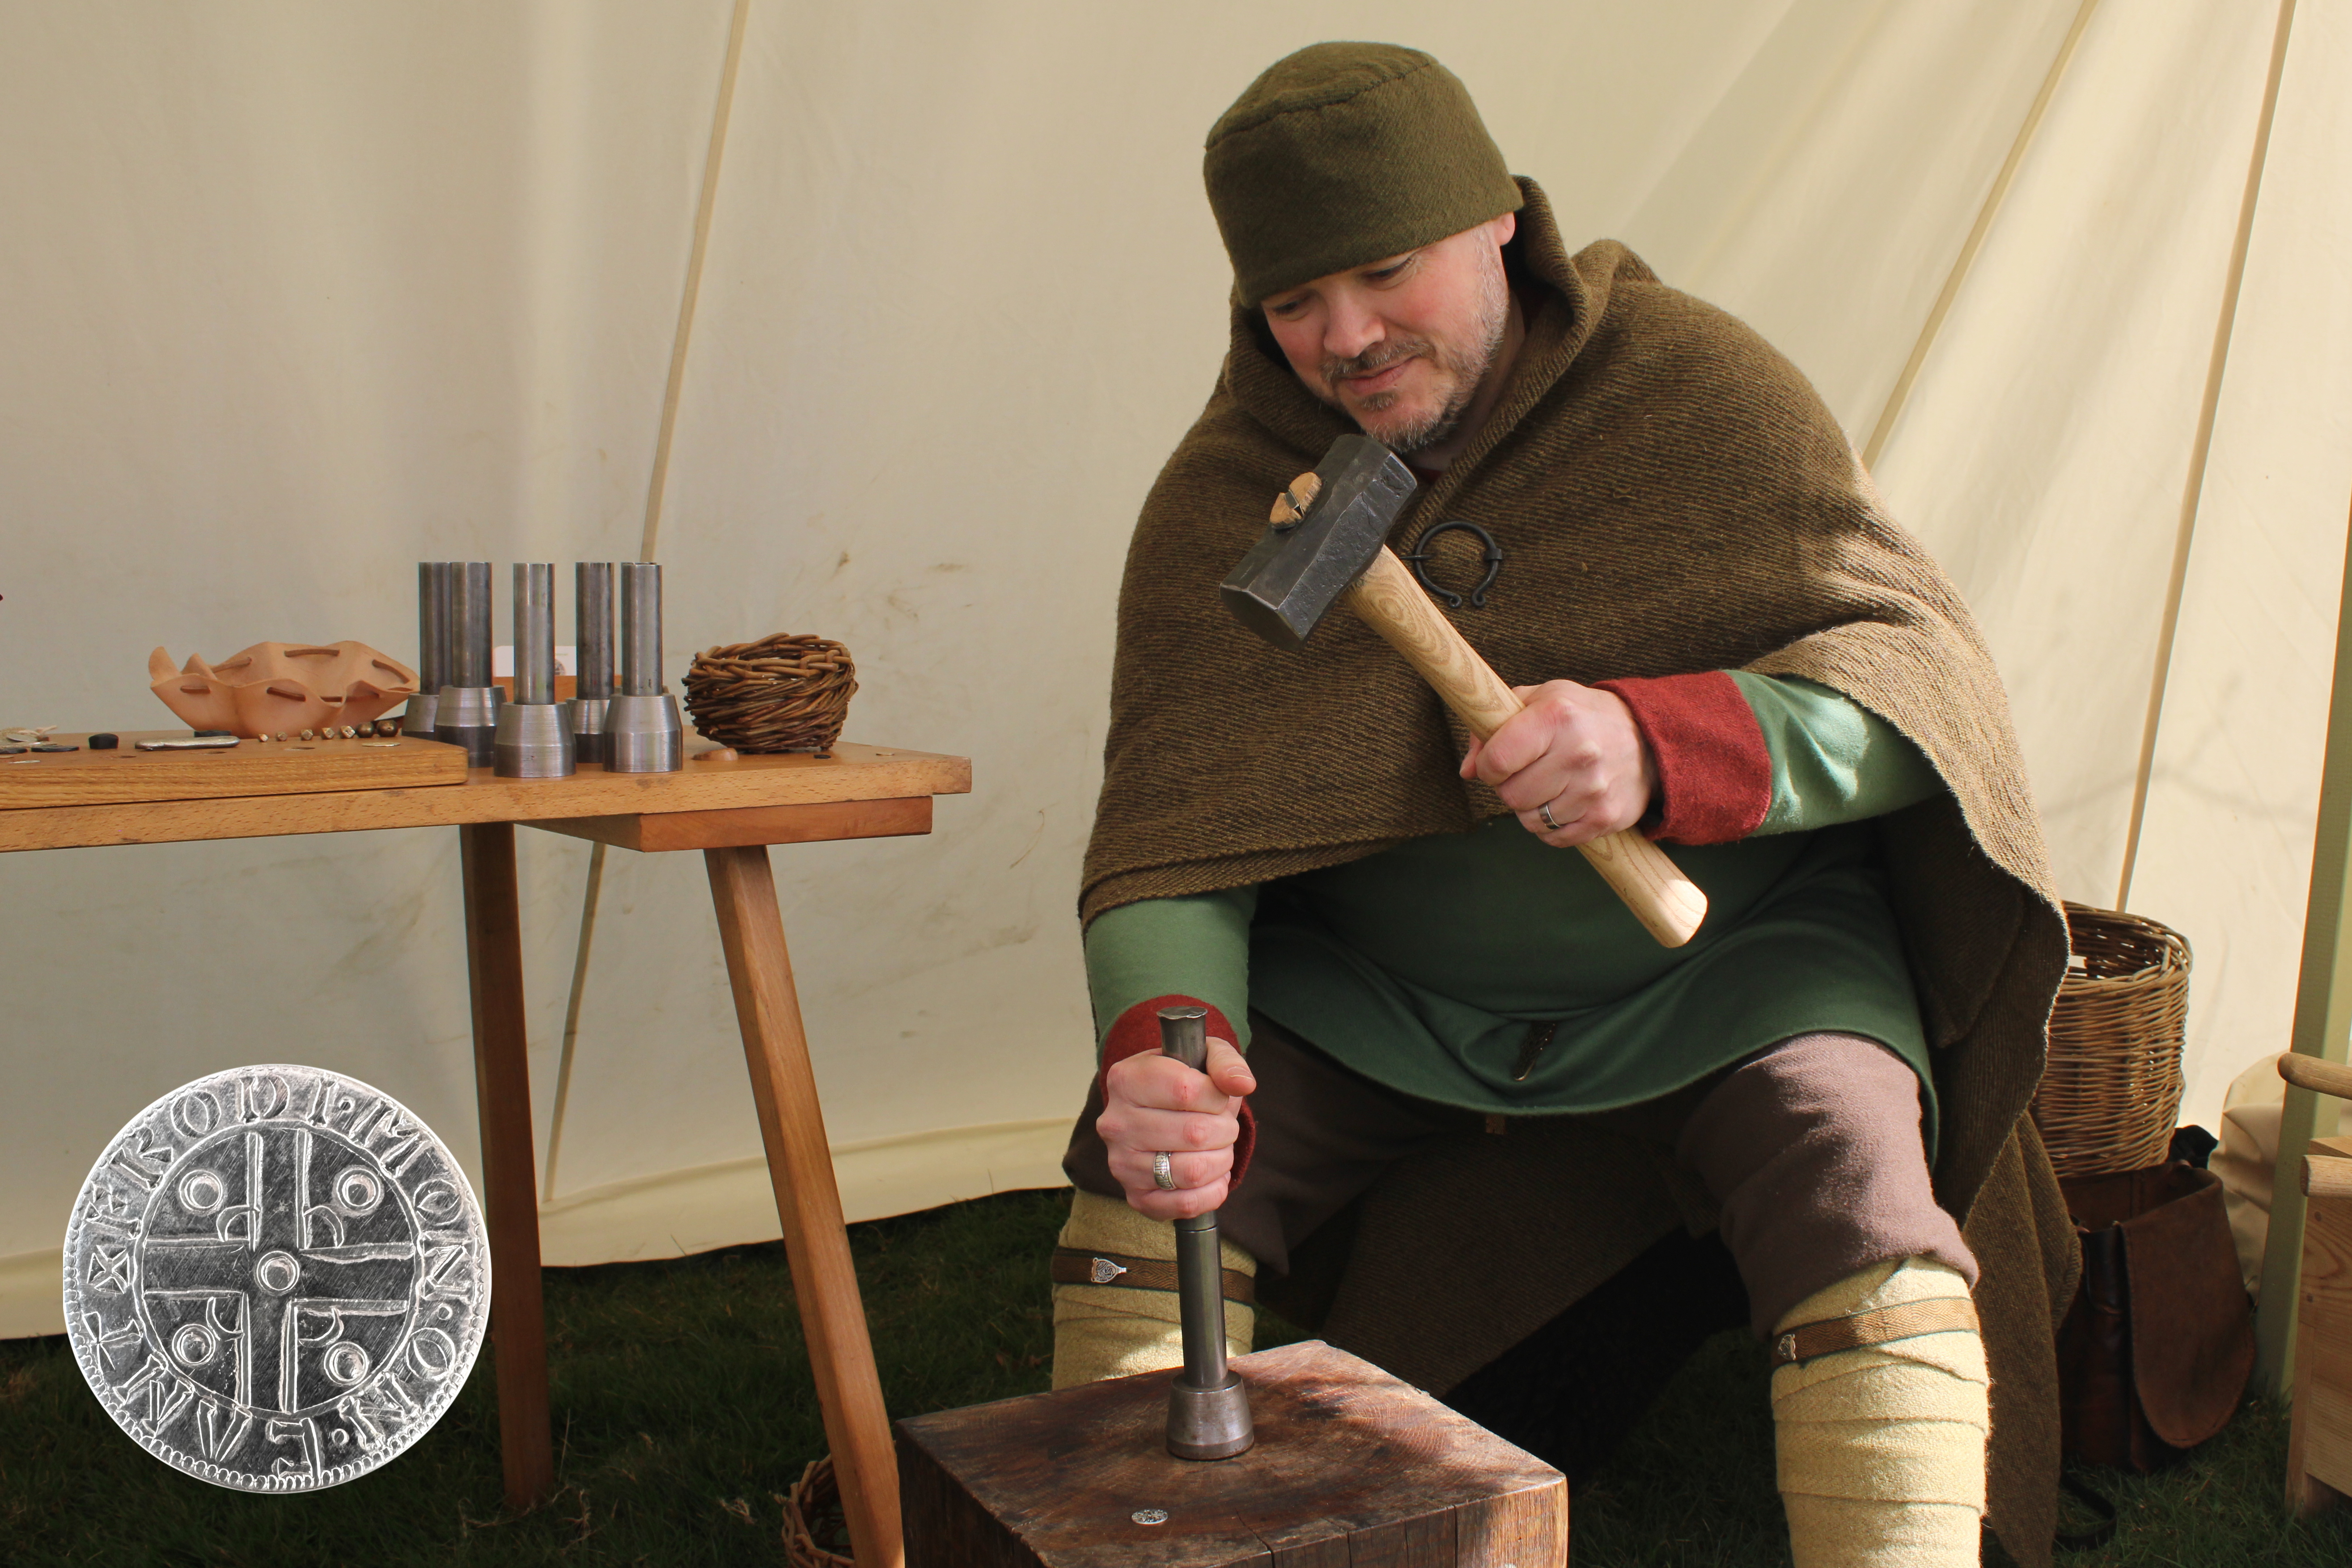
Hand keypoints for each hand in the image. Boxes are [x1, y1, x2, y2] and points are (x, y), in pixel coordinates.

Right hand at [1096, 1036, 1254, 1219]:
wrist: (1157, 1114)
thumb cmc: (1184, 1083)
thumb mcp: (1204, 1056)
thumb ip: (1226, 1062)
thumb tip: (1242, 1084)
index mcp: (1126, 1080)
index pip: (1186, 1090)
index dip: (1217, 1096)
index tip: (1217, 1096)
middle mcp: (1116, 1123)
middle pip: (1194, 1133)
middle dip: (1225, 1129)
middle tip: (1223, 1125)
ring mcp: (1122, 1164)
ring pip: (1193, 1171)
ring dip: (1222, 1160)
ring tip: (1219, 1148)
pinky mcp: (1136, 1197)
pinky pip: (1186, 1204)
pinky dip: (1212, 1191)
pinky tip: (1212, 1175)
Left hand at [1458, 680, 1656, 846]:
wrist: (1647, 739)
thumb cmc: (1580, 716)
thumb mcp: (1538, 700)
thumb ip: (1494, 727)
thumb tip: (1468, 770)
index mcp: (1557, 716)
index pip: (1496, 761)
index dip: (1486, 767)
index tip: (1495, 762)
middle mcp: (1579, 753)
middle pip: (1511, 796)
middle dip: (1509, 787)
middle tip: (1527, 772)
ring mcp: (1594, 790)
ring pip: (1530, 821)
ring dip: (1531, 808)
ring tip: (1549, 784)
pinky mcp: (1605, 818)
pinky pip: (1553, 838)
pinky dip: (1550, 826)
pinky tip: (1563, 801)